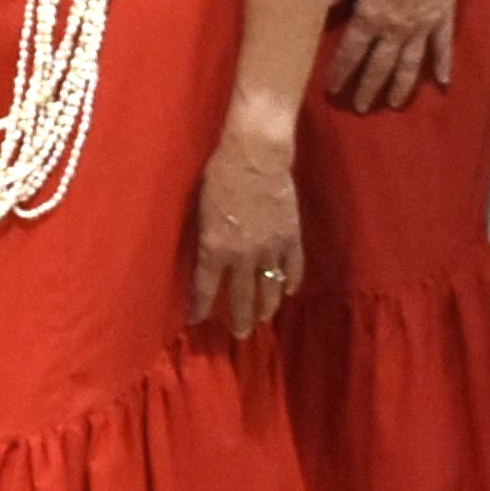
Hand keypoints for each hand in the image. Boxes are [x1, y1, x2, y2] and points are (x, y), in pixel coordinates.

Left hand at [189, 120, 302, 338]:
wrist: (255, 156)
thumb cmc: (219, 173)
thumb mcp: (201, 208)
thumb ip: (206, 236)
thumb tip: (207, 255)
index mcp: (214, 248)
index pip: (204, 288)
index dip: (199, 307)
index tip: (195, 321)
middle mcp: (242, 256)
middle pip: (240, 297)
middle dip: (239, 318)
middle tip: (240, 334)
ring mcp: (270, 248)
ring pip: (269, 287)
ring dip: (266, 306)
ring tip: (264, 318)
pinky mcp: (291, 237)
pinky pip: (294, 267)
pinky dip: (291, 281)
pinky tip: (288, 291)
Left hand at [326, 0, 466, 110]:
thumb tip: (313, 8)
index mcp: (370, 17)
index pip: (351, 53)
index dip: (341, 72)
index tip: (332, 89)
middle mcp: (395, 30)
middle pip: (380, 67)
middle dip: (368, 89)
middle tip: (360, 107)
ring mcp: (421, 27)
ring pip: (410, 65)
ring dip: (401, 87)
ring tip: (393, 104)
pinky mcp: (442, 19)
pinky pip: (442, 48)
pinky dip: (443, 66)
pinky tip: (442, 83)